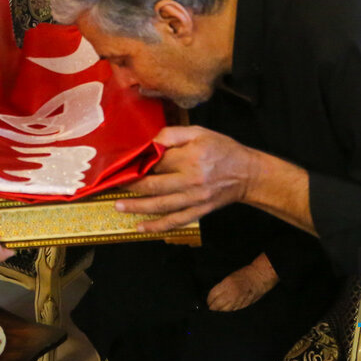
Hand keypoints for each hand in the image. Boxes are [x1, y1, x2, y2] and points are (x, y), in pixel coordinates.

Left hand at [116, 125, 257, 231]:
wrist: (247, 174)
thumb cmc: (223, 149)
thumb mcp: (200, 132)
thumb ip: (174, 134)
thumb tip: (151, 142)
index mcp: (191, 158)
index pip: (158, 161)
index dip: (139, 162)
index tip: (123, 163)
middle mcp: (191, 180)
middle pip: (154, 186)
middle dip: (131, 187)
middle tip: (113, 186)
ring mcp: (194, 199)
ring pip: (160, 206)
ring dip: (137, 207)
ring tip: (118, 206)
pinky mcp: (198, 211)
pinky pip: (175, 221)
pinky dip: (157, 226)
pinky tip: (141, 227)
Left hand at [207, 253, 278, 311]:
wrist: (259, 277)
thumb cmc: (245, 275)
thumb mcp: (229, 277)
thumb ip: (221, 287)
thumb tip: (213, 296)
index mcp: (226, 285)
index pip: (212, 296)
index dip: (208, 300)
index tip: (207, 301)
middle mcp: (231, 294)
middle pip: (216, 306)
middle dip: (212, 307)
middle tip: (211, 307)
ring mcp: (237, 301)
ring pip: (224, 310)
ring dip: (220, 310)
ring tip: (218, 309)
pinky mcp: (243, 305)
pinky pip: (232, 311)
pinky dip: (228, 310)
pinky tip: (226, 309)